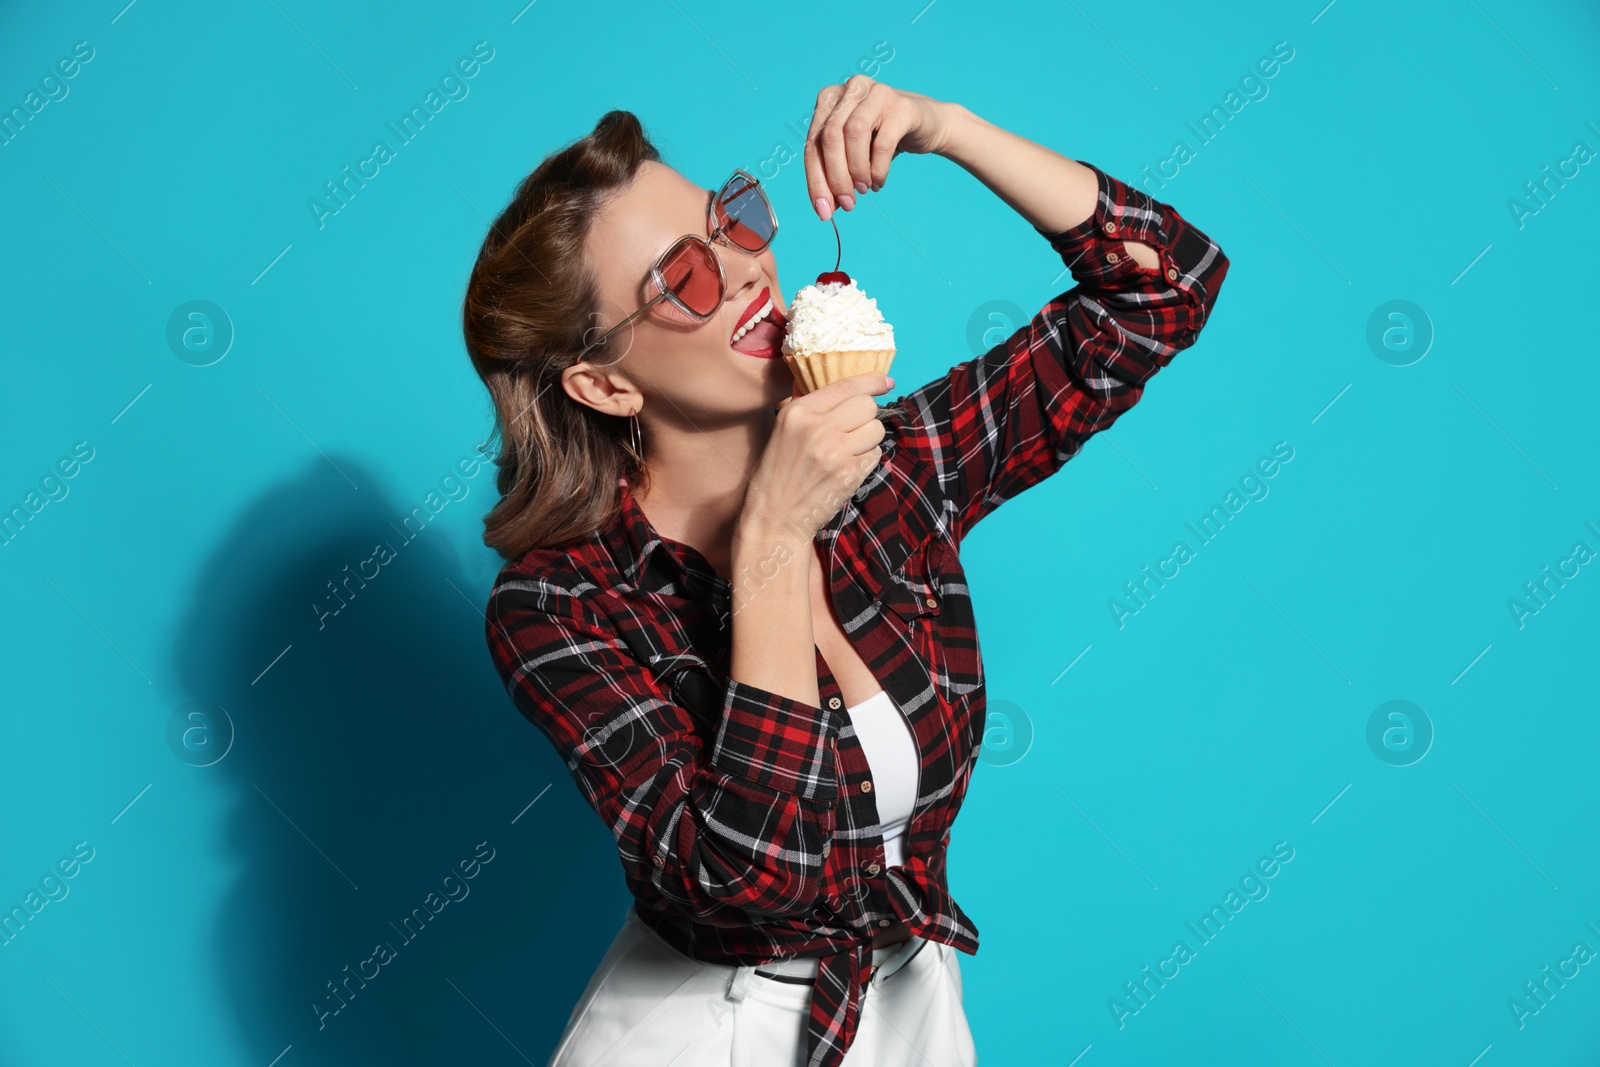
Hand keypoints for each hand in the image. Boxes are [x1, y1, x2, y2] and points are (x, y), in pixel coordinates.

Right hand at [741, 371, 892, 541]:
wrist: (774, 518)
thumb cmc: (777, 474)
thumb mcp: (782, 431)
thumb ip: (808, 405)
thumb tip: (839, 384)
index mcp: (797, 412)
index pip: (845, 385)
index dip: (871, 381)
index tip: (885, 381)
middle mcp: (816, 427)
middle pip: (867, 405)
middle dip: (866, 417)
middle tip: (852, 431)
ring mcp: (835, 452)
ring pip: (876, 430)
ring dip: (868, 440)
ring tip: (847, 452)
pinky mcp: (849, 474)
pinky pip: (875, 455)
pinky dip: (867, 460)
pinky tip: (847, 469)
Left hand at [803, 75, 953, 219]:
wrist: (928, 125)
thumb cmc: (883, 139)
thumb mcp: (853, 155)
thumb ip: (835, 176)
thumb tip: (824, 209)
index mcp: (830, 99)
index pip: (813, 143)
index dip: (815, 181)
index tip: (823, 212)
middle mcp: (850, 89)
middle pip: (830, 137)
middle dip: (835, 178)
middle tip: (847, 204)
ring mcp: (876, 92)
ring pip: (853, 133)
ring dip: (856, 171)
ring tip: (864, 189)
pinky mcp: (901, 105)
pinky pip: (882, 143)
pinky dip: (878, 170)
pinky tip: (878, 182)